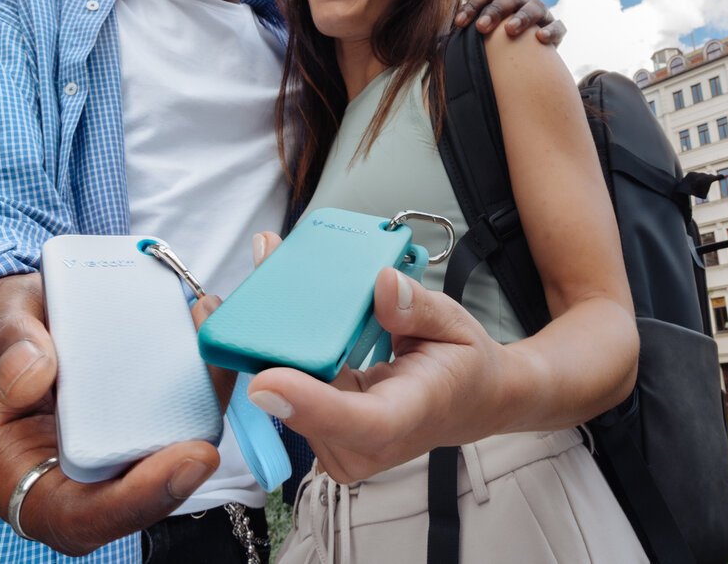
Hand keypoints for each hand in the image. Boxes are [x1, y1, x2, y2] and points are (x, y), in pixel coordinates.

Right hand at [0, 273, 227, 554]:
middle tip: (214, 434)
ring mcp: (106, 456)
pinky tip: (210, 346)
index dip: (135, 500)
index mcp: (13, 474)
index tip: (185, 462)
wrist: (21, 318)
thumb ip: (1, 345)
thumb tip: (30, 375)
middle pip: (134, 499)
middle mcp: (66, 476)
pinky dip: (199, 393)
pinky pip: (175, 426)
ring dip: (200, 419)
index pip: (77, 517)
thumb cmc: (1, 332)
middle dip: (181, 470)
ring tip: (218, 363)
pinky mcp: (136, 429)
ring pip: (164, 461)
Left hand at [246, 257, 511, 483]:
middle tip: (259, 281)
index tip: (265, 382)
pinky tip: (269, 313)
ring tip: (266, 281)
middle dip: (272, 352)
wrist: (468, 401)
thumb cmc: (460, 363)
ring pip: (289, 402)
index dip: (311, 406)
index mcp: (411, 415)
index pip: (362, 423)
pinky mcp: (324, 436)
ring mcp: (344, 446)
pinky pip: (289, 397)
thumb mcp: (453, 325)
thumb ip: (418, 308)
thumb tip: (383, 284)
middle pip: (308, 409)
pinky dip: (277, 356)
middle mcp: (372, 444)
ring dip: (269, 348)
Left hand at [455, 0, 564, 44]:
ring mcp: (541, 12)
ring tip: (510, 30)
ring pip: (534, 8)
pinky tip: (541, 39)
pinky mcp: (556, 29)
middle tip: (481, 28)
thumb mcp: (479, 37)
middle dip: (494, 11)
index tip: (458, 24)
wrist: (529, 54)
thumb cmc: (497, 42)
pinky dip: (551, 31)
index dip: (472, 6)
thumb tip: (433, 46)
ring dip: (521, 17)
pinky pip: (557, 27)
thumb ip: (459, 38)